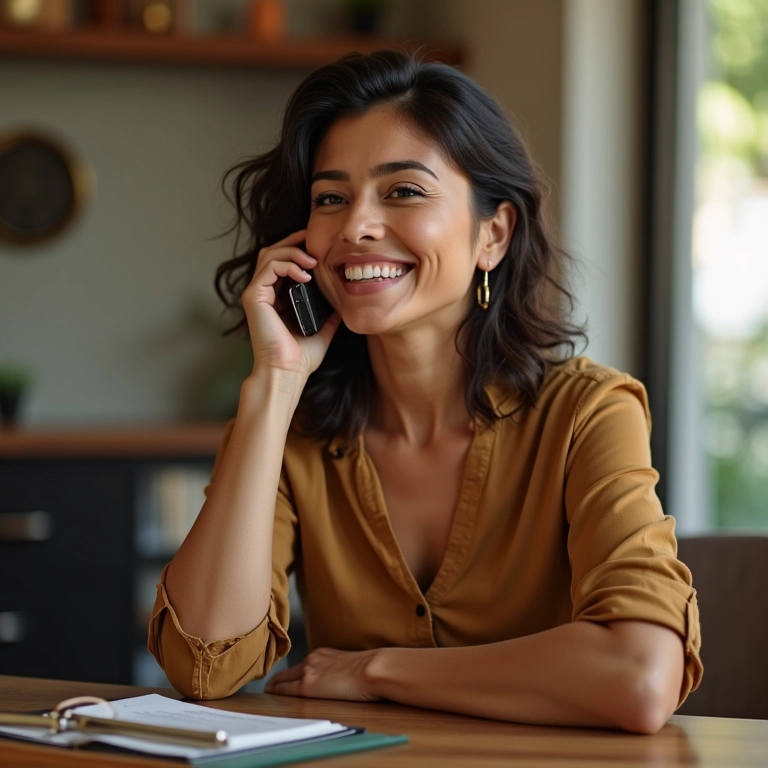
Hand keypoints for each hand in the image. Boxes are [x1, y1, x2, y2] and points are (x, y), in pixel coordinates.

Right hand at [241, 229, 340, 376]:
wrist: (288, 372)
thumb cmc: (300, 358)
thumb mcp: (322, 330)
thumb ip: (329, 316)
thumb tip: (343, 305)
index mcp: (277, 299)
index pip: (282, 263)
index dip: (297, 248)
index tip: (317, 244)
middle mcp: (264, 293)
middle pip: (272, 252)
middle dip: (293, 241)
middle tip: (312, 239)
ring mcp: (257, 294)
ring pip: (269, 255)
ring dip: (292, 251)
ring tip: (312, 260)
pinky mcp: (253, 297)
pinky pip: (269, 268)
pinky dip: (288, 264)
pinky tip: (305, 274)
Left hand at [264, 648, 381, 701]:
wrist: (371, 668)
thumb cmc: (369, 669)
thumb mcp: (349, 665)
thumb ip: (339, 670)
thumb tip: (340, 679)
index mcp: (323, 654)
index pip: (301, 665)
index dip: (290, 674)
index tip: (284, 680)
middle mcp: (312, 660)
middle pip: (287, 671)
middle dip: (276, 680)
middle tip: (269, 688)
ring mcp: (308, 671)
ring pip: (282, 679)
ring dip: (274, 687)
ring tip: (267, 693)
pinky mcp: (307, 686)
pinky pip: (284, 690)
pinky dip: (275, 693)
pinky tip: (269, 696)